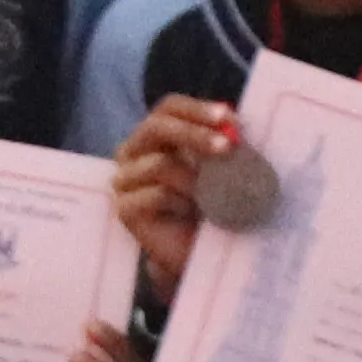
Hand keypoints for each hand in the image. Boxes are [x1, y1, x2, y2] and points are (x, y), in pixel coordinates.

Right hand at [105, 98, 225, 295]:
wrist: (195, 253)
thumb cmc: (210, 206)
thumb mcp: (221, 170)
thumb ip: (225, 144)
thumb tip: (237, 122)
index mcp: (155, 136)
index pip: (169, 108)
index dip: (197, 109)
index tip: (228, 118)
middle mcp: (132, 152)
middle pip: (156, 126)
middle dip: (194, 133)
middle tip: (228, 146)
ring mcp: (124, 180)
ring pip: (159, 163)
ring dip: (194, 180)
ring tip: (211, 199)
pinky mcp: (125, 209)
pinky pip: (157, 194)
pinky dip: (181, 203)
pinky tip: (190, 214)